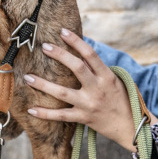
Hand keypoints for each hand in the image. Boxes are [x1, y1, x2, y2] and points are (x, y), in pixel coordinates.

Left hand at [24, 29, 149, 152]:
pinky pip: (61, 116)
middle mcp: (98, 88)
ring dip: (43, 85)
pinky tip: (31, 109)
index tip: (62, 32)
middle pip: (76, 68)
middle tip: (44, 46)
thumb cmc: (121, 100)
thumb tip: (79, 53)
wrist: (130, 126)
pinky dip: (45, 114)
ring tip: (27, 77)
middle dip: (59, 55)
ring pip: (63, 93)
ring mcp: (89, 104)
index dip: (76, 41)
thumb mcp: (114, 81)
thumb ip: (97, 69)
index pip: (90, 54)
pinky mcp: (83, 118)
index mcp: (107, 76)